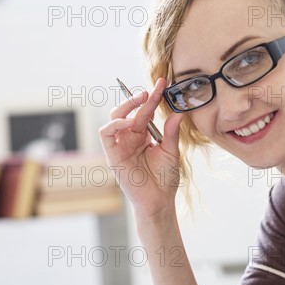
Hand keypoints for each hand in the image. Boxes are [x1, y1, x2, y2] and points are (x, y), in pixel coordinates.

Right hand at [99, 78, 183, 218]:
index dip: (153, 97)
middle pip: (128, 110)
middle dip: (138, 98)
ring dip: (126, 106)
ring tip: (141, 100)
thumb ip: (171, 133)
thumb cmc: (164, 178)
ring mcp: (120, 145)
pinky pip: (106, 134)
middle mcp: (130, 137)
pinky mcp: (113, 155)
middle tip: (150, 90)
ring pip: (114, 117)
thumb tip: (177, 112)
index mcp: (143, 135)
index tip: (163, 83)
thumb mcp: (171, 152)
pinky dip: (115, 124)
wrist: (159, 201)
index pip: (145, 111)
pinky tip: (129, 122)